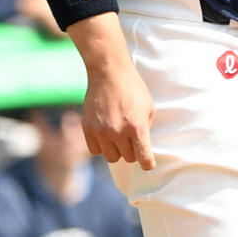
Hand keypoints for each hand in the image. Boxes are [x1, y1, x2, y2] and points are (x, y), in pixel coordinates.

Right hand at [67, 16, 155, 170]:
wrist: (109, 73)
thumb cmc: (133, 89)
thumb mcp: (149, 108)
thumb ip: (147, 129)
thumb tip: (143, 147)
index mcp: (137, 128)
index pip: (143, 159)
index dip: (147, 163)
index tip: (147, 163)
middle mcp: (118, 132)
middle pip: (128, 158)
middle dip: (132, 151)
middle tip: (132, 138)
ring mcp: (101, 131)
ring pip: (111, 157)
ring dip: (117, 150)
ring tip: (119, 136)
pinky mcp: (87, 128)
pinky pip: (95, 150)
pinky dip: (102, 147)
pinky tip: (106, 135)